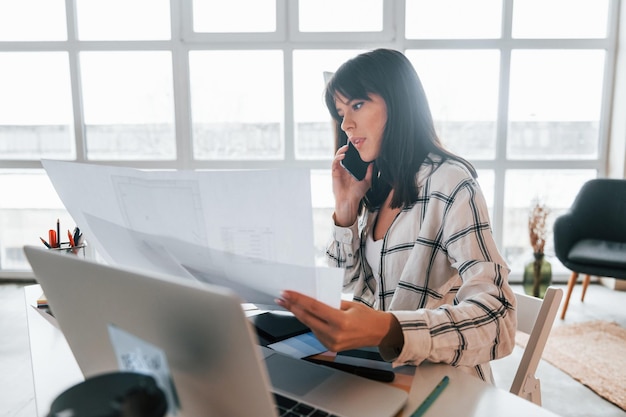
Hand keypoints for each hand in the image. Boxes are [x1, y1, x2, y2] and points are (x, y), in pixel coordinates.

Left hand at [276, 290, 402, 352]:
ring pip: (309, 325)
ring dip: (299, 314)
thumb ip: (330, 303)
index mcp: (341, 322)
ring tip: (288, 304)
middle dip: (292, 307)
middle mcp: (334, 334)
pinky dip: (309, 322)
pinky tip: (302, 314)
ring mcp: (331, 343)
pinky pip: (315, 331)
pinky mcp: (330, 346)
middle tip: (281, 298)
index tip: (287, 293)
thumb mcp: (350, 304)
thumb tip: (311, 298)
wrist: (378, 333)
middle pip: (307, 318)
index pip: (313, 308)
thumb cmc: (367, 316)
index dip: (298, 300)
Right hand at [332, 145, 372, 226]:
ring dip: (341, 151)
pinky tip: (343, 156)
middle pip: (344, 155)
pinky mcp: (334, 173)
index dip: (353, 152)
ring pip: (338, 157)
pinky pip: (334, 163)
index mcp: (351, 170)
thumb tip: (372, 163)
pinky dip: (337, 158)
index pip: (351, 158)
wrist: (350, 201)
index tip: (357, 146)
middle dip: (346, 148)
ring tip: (346, 148)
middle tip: (351, 144)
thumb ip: (369, 172)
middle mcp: (345, 170)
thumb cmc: (357, 194)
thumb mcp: (367, 182)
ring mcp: (339, 171)